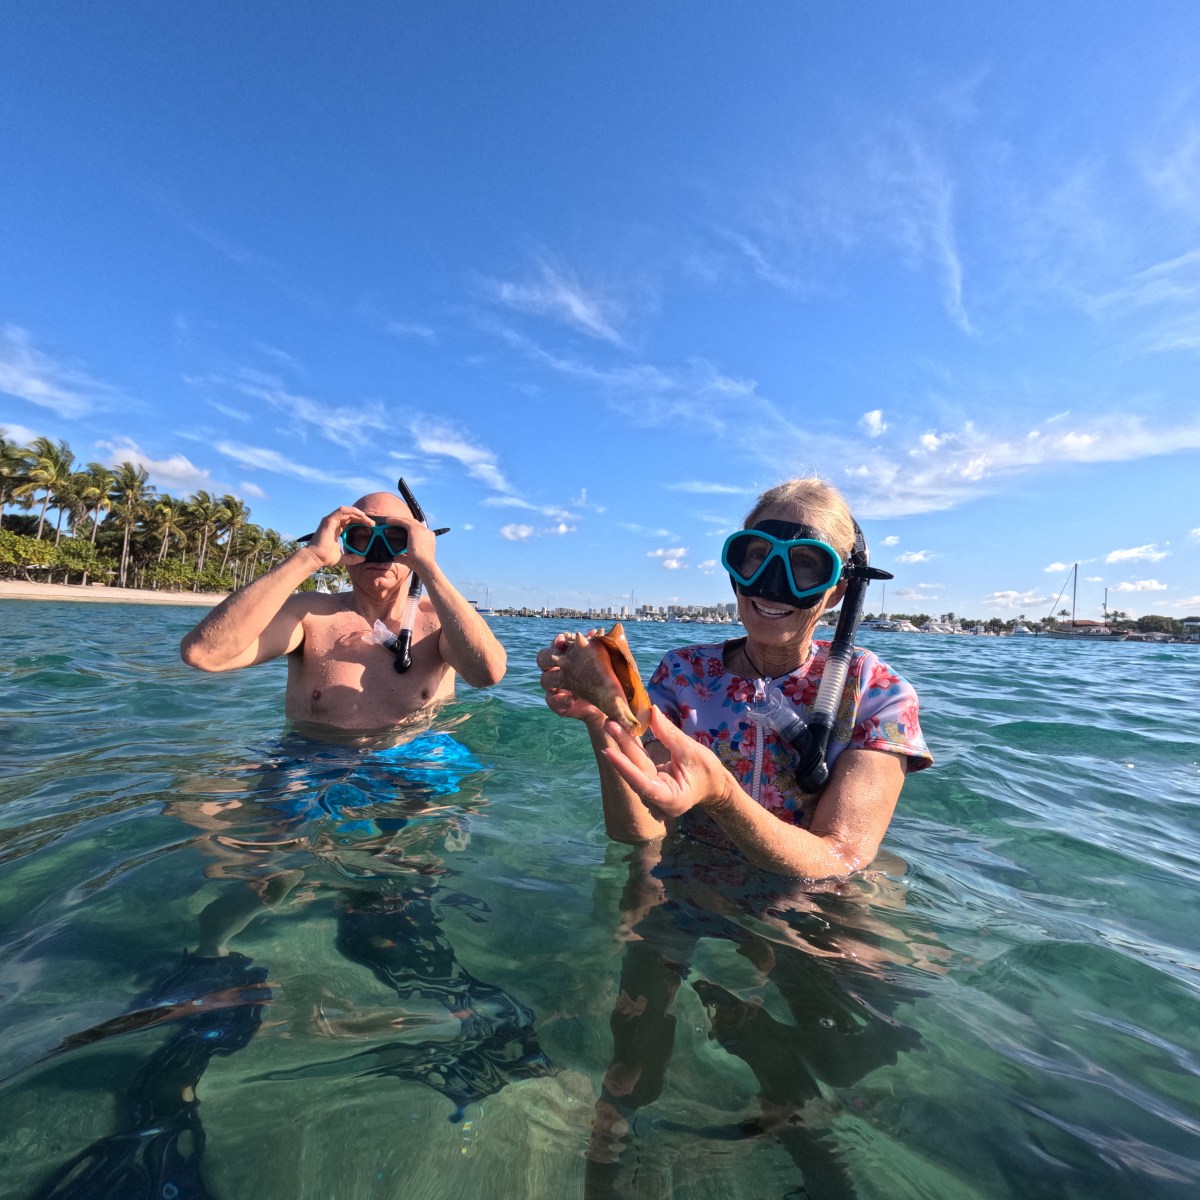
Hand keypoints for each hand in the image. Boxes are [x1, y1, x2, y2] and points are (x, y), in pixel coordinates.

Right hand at [306, 504, 374, 568]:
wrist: (316, 558)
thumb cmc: (326, 558)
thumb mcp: (343, 558)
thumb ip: (353, 558)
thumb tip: (363, 558)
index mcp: (336, 530)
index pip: (350, 522)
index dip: (360, 522)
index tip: (370, 527)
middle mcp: (333, 524)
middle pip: (350, 516)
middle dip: (362, 518)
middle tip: (372, 524)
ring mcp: (331, 521)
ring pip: (347, 512)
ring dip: (359, 514)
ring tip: (368, 520)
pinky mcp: (329, 520)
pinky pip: (342, 510)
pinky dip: (352, 510)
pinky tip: (360, 515)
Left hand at [393, 515, 436, 576]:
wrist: (425, 565)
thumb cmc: (419, 565)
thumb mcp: (410, 559)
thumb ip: (403, 557)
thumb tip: (396, 557)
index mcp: (429, 538)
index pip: (419, 530)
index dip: (411, 529)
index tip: (403, 530)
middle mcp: (427, 532)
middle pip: (415, 523)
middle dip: (405, 522)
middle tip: (395, 523)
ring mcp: (422, 530)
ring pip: (409, 520)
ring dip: (399, 520)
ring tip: (390, 520)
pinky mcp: (415, 529)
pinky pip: (404, 521)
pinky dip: (396, 520)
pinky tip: (389, 521)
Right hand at [536, 632, 606, 728]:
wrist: (611, 705)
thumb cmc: (608, 680)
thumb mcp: (606, 663)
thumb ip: (599, 647)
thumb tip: (596, 633)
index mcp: (568, 656)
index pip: (557, 644)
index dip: (558, 641)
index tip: (564, 639)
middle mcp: (559, 669)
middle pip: (543, 658)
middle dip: (549, 656)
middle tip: (557, 657)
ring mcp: (556, 687)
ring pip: (545, 680)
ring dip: (553, 680)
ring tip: (565, 681)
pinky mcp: (558, 704)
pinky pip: (553, 701)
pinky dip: (561, 700)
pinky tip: (571, 700)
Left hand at [600, 705, 738, 819]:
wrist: (712, 785)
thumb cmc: (706, 771)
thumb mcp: (691, 751)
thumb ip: (670, 734)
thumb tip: (652, 711)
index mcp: (670, 799)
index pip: (643, 784)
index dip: (625, 768)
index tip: (609, 752)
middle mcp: (655, 800)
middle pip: (636, 770)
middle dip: (622, 746)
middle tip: (609, 722)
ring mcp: (649, 793)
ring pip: (633, 766)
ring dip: (622, 744)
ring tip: (611, 723)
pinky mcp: (646, 782)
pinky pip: (636, 763)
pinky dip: (629, 747)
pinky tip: (618, 730)